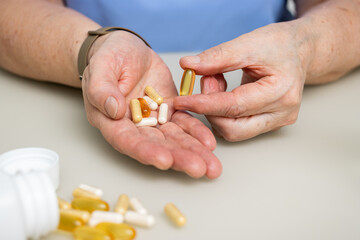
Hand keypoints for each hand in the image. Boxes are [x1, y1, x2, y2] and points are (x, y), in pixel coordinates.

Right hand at [81, 31, 221, 178]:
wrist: (126, 49)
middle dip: (178, 158)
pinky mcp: (170, 110)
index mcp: (112, 121)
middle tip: (199, 169)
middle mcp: (134, 126)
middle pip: (156, 146)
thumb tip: (114, 110)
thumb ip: (102, 90)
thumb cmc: (108, 57)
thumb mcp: (100, 67)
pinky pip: (185, 122)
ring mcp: (154, 120)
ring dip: (193, 152)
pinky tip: (209, 142)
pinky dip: (197, 132)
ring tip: (211, 166)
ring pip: (174, 138)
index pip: (127, 141)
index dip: (145, 151)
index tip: (164, 160)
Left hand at [174, 21, 312, 140]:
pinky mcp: (271, 123)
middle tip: (207, 79)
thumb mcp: (248, 43)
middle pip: (233, 128)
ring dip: (216, 111)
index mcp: (281, 91)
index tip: (180, 101)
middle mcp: (283, 113)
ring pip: (234, 131)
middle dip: (210, 108)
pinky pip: (239, 127)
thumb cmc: (279, 45)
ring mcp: (278, 121)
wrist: (298, 51)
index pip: (234, 106)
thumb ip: (218, 57)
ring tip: (217, 82)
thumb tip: (188, 66)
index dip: (203, 104)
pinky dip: (224, 112)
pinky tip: (224, 92)